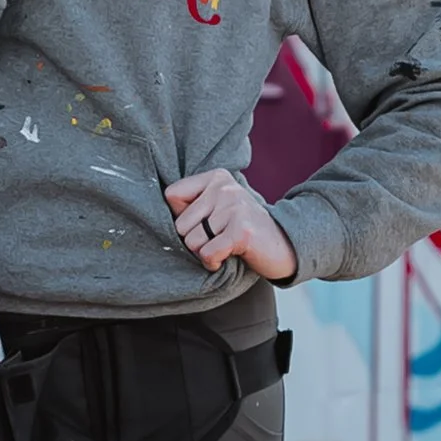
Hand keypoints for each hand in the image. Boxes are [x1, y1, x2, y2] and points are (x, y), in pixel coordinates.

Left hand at [165, 169, 295, 283]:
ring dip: (205, 253)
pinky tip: (227, 257)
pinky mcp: (241, 231)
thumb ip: (192, 207)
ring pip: (191, 242)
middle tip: (217, 239)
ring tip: (224, 247)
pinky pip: (207, 253)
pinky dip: (213, 262)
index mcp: (216, 178)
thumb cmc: (242, 229)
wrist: (284, 245)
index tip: (203, 223)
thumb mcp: (218, 208)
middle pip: (179, 225)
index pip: (172, 196)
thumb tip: (155, 220)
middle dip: (194, 240)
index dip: (181, 218)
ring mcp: (234, 208)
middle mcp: (224, 188)